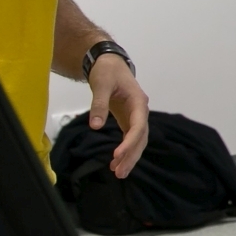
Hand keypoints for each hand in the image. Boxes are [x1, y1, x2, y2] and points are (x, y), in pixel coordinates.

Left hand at [87, 55, 148, 177]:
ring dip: (129, 157)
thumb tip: (95, 126)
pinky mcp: (128, 119)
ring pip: (137, 140)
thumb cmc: (107, 71)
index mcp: (138, 102)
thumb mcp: (101, 84)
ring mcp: (135, 116)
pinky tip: (115, 162)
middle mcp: (141, 111)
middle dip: (131, 156)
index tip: (116, 155)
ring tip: (118, 173)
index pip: (138, 126)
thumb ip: (99, 104)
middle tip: (119, 172)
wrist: (109, 63)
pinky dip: (124, 150)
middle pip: (141, 138)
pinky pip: (130, 138)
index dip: (129, 142)